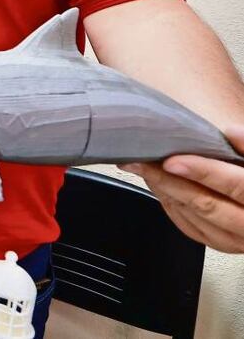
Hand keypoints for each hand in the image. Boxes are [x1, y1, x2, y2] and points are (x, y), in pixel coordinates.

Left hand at [121, 124, 243, 252]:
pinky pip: (190, 227)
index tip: (172, 160)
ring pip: (194, 217)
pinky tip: (158, 186)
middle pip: (206, 204)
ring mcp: (235, 240)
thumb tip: (231, 132)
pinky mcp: (222, 243)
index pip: (236, 186)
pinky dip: (171, 205)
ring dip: (165, 191)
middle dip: (168, 181)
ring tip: (143, 169)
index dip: (203, 172)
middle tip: (141, 162)